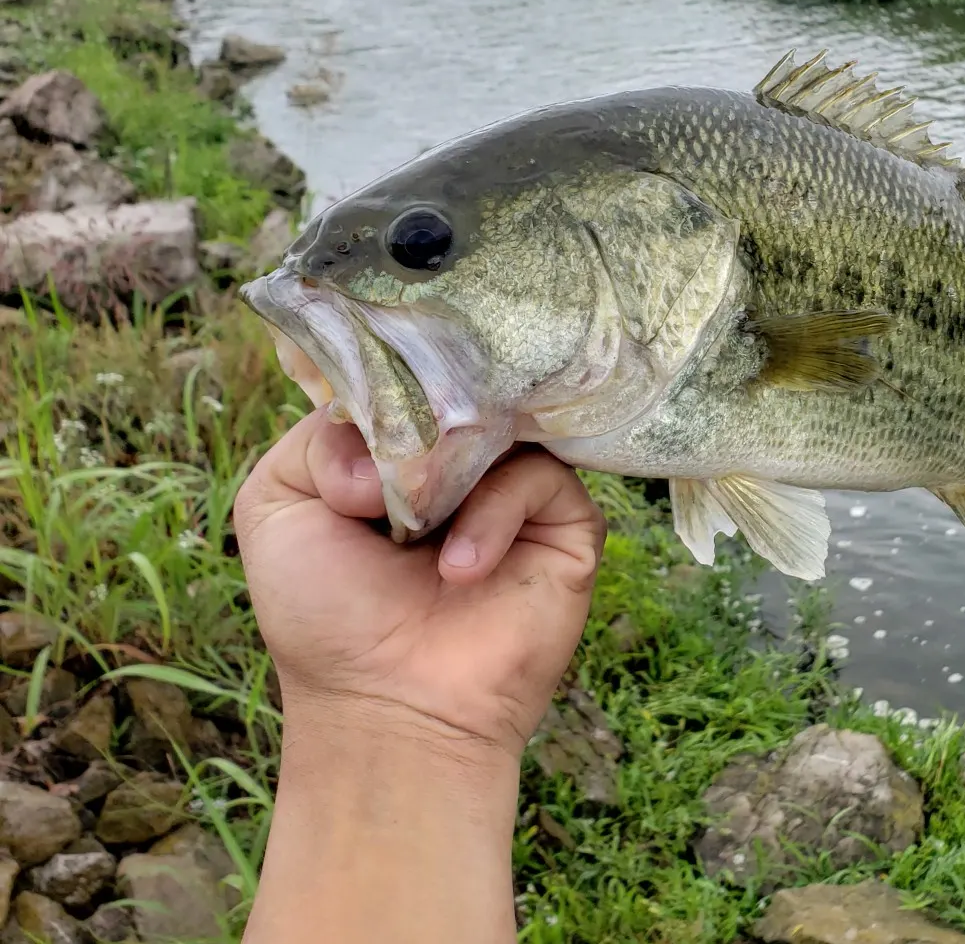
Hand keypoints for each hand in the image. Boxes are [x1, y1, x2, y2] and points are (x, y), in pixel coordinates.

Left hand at [234, 406, 606, 759]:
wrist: (387, 709)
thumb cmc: (326, 618)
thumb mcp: (277, 506)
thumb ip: (319, 436)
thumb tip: (393, 429)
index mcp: (400, 449)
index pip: (411, 374)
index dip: (389, 383)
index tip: (365, 423)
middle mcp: (463, 461)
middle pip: (462, 388)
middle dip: (418, 430)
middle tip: (385, 491)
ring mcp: (517, 489)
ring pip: (505, 425)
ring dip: (451, 476)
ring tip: (416, 535)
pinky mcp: (567, 524)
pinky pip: (543, 476)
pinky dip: (495, 514)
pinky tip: (460, 570)